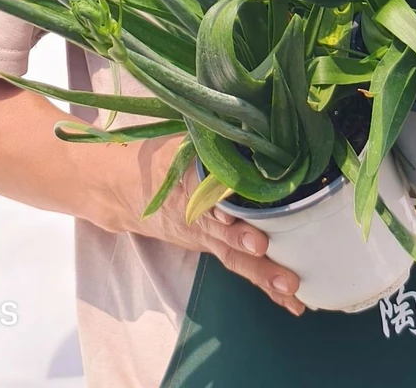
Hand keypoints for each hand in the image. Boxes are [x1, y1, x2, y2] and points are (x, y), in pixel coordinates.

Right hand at [100, 134, 305, 316]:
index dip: (218, 202)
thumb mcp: (178, 140)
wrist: (125, 190)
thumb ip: (211, 135)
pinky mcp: (212, 245)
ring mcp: (204, 233)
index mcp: (186, 178)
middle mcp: (196, 211)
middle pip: (220, 227)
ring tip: (290, 286)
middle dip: (243, 239)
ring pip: (233, 254)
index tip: (232, 210)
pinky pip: (239, 264)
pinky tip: (291, 299)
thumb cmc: (158, 156)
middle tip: (263, 247)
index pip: (202, 190)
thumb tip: (251, 116)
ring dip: (261, 272)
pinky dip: (264, 282)